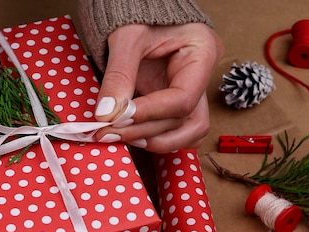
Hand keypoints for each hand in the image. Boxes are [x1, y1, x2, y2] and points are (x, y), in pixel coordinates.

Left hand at [93, 23, 222, 152]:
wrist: (135, 8)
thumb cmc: (137, 13)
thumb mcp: (126, 38)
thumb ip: (118, 75)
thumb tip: (106, 114)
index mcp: (202, 53)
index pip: (183, 99)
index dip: (149, 115)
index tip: (117, 120)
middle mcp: (201, 77)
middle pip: (188, 122)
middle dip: (147, 132)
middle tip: (111, 133)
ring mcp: (190, 90)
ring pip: (187, 133)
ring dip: (154, 141)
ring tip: (120, 136)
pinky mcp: (173, 101)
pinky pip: (173, 129)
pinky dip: (153, 137)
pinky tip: (128, 134)